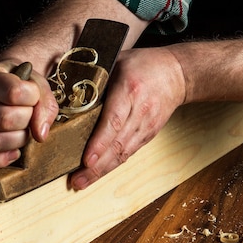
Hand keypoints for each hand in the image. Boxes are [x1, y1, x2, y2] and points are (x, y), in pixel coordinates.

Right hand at [0, 60, 58, 168]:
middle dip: (26, 121)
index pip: (13, 93)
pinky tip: (13, 152)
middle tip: (28, 116)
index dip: (32, 98)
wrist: (4, 84)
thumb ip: (44, 104)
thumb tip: (40, 135)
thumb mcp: (36, 83)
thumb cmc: (21, 84)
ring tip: (21, 130)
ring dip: (17, 140)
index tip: (33, 96)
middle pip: (4, 120)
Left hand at [69, 46, 185, 188]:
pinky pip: (129, 152)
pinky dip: (113, 164)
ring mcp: (147, 125)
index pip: (114, 121)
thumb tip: (65, 88)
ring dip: (103, 170)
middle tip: (77, 180)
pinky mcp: (149, 134)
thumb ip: (95, 76)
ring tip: (82, 182)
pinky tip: (98, 172)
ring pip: (124, 153)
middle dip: (96, 166)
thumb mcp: (117, 61)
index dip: (100, 143)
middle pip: (118, 143)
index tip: (86, 159)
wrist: (178, 73)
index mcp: (130, 89)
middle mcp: (140, 111)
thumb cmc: (144, 64)